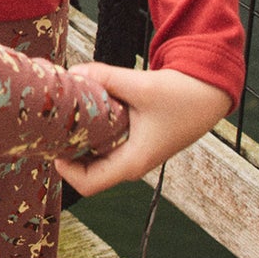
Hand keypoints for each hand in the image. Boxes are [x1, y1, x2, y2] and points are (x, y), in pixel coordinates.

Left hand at [55, 64, 232, 195]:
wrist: (208, 92)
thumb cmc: (181, 95)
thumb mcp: (141, 85)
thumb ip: (105, 78)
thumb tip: (73, 72)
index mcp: (133, 161)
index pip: (88, 184)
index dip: (65, 170)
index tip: (52, 144)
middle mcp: (131, 163)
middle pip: (85, 171)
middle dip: (66, 150)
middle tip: (51, 125)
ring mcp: (132, 154)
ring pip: (93, 156)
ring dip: (78, 138)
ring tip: (64, 114)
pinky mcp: (133, 141)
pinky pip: (103, 144)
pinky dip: (91, 130)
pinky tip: (84, 108)